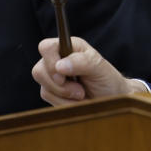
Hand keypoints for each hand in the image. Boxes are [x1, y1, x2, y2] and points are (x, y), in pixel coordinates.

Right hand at [32, 37, 147, 105]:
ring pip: (44, 88)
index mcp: (68, 47)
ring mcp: (52, 77)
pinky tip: (77, 101)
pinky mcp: (52, 92)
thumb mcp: (100, 68)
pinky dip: (65, 103)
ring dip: (65, 96)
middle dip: (60, 85)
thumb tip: (60, 65)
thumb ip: (82, 62)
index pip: (46, 47)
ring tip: (82, 94)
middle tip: (79, 90)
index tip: (64, 75)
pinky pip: (49, 99)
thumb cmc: (107, 80)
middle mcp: (57, 60)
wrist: (110, 100)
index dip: (50, 61)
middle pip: (39, 70)